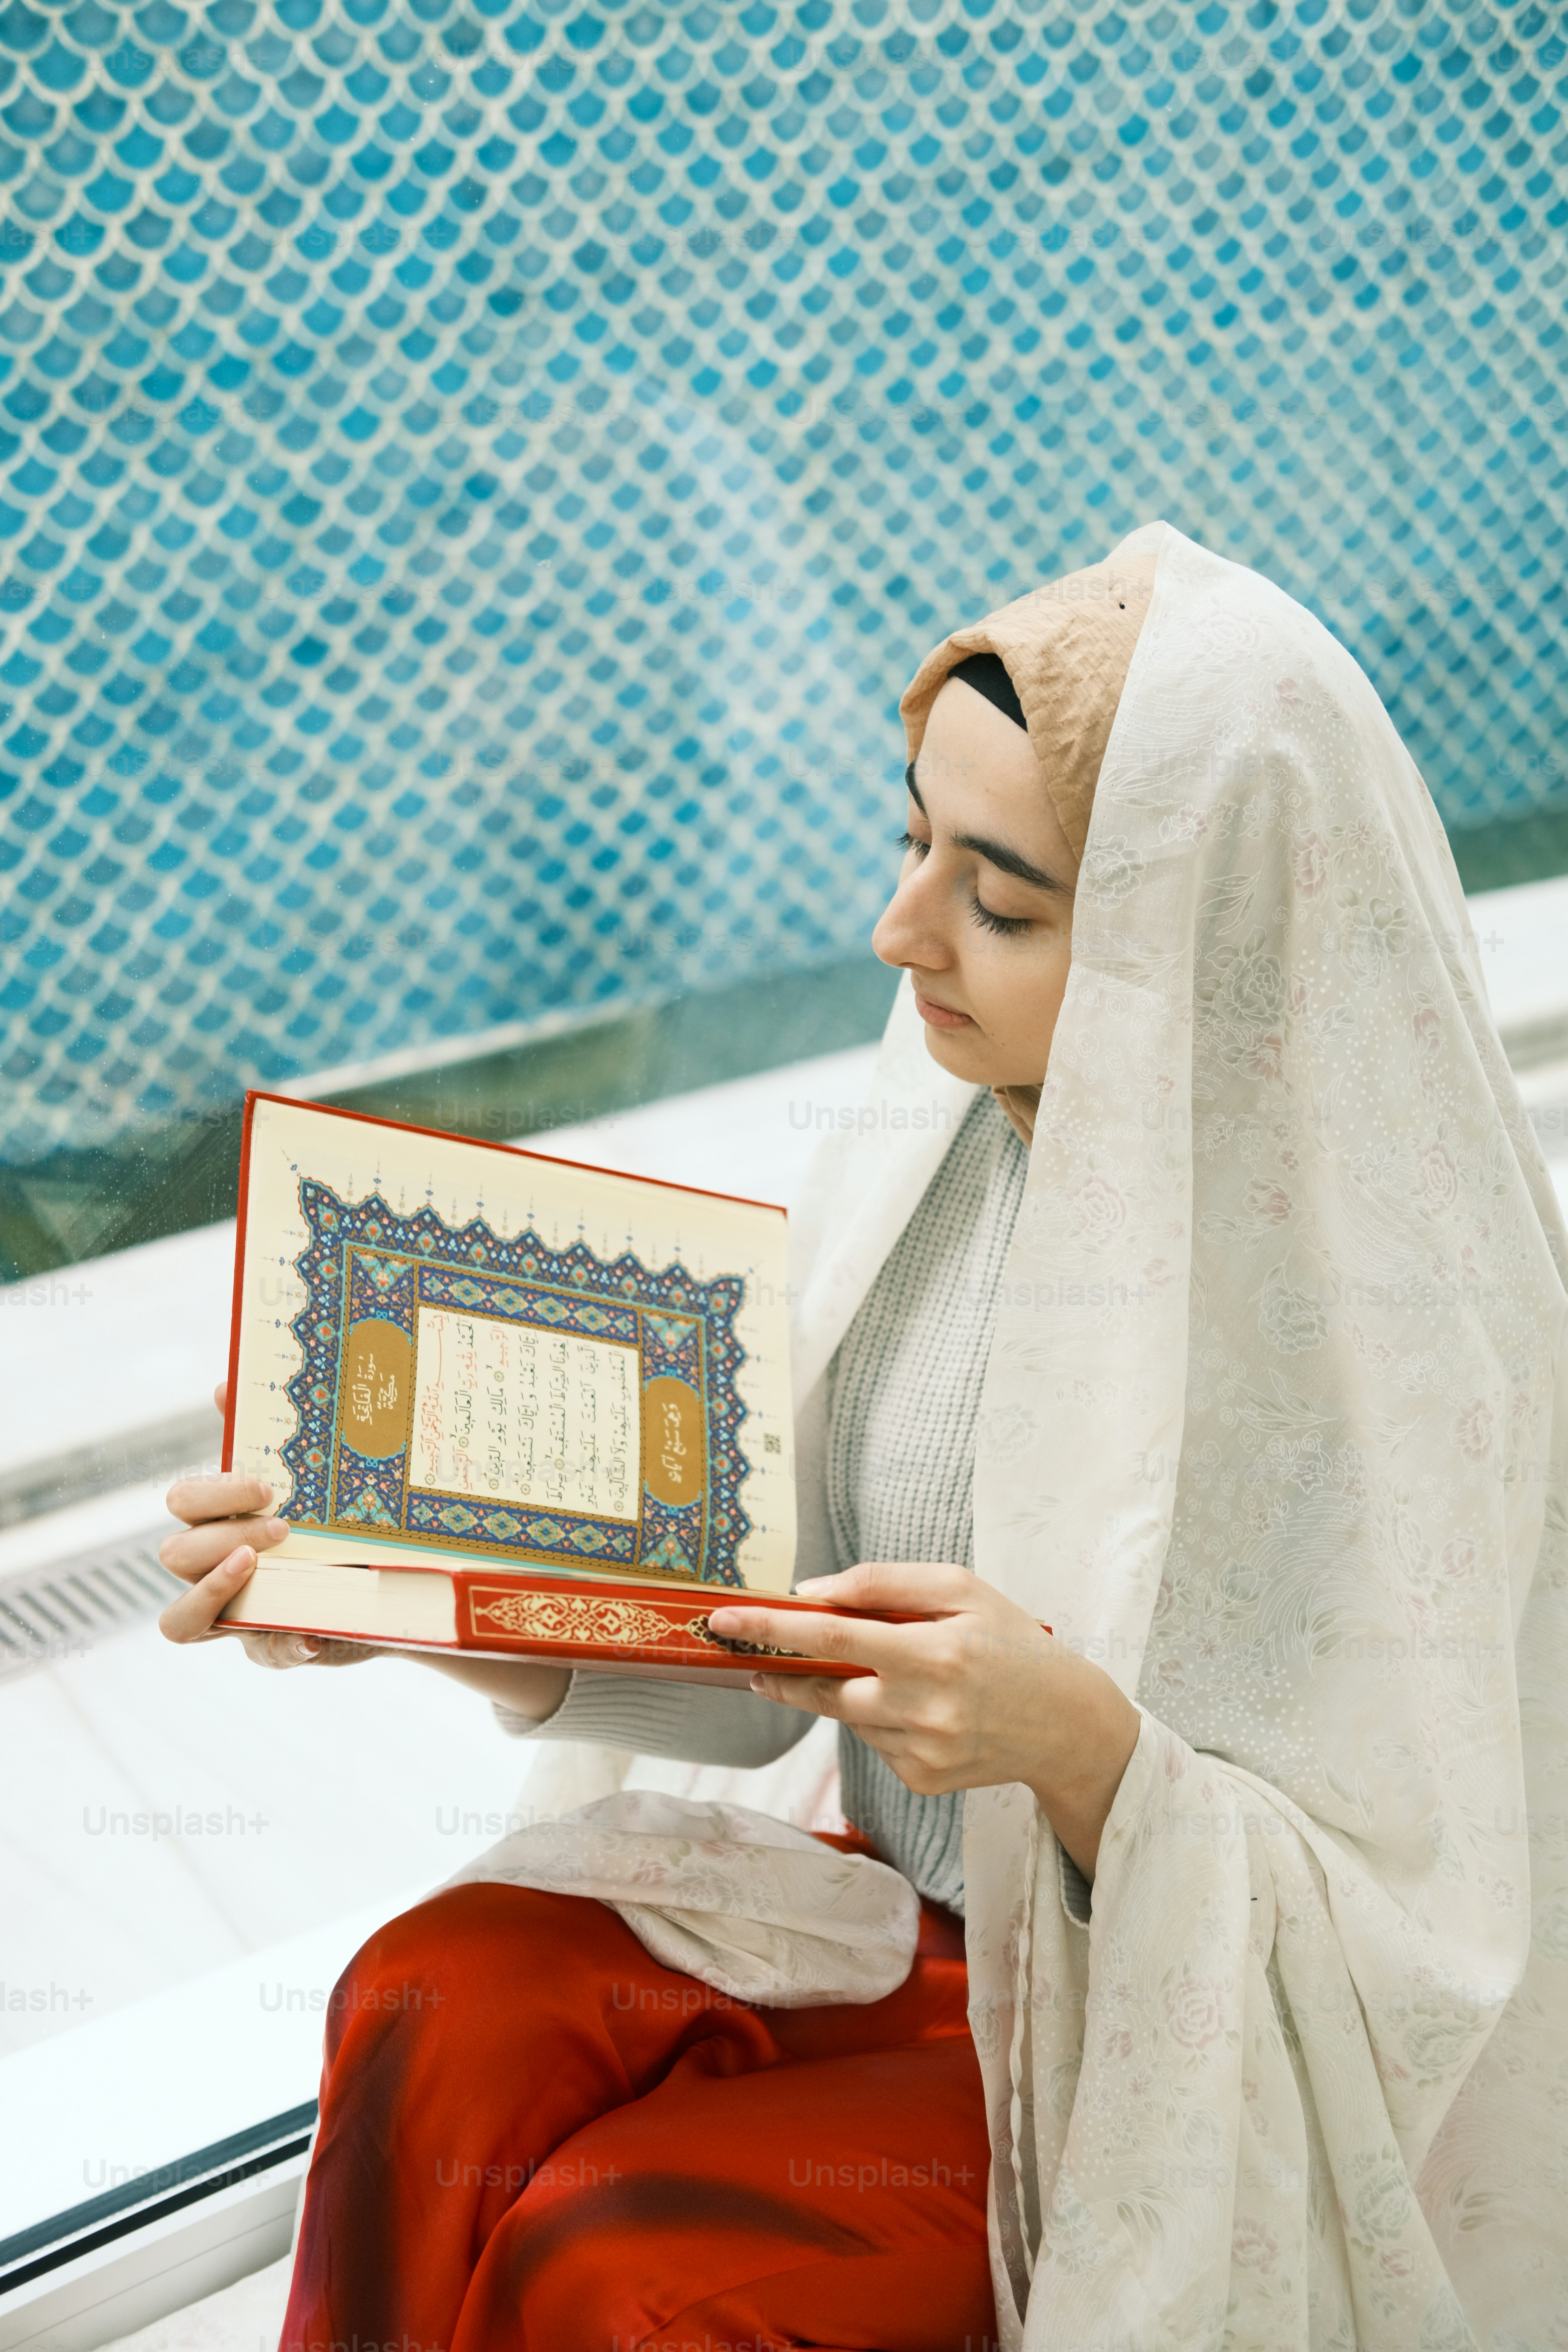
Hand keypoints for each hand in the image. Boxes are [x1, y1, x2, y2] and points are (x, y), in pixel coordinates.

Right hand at [157, 1381, 372, 1668]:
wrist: (388, 1569)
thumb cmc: (332, 1516)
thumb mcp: (309, 1479)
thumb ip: (266, 1436)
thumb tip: (224, 1386)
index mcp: (219, 1519)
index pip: (182, 1503)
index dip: (211, 1493)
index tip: (264, 1485)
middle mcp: (213, 1569)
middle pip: (174, 1554)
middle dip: (221, 1535)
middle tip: (281, 1526)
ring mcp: (235, 1615)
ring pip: (180, 1618)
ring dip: (217, 1588)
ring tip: (262, 1567)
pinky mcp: (272, 1648)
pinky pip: (262, 1655)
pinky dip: (284, 1646)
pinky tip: (311, 1637)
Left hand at [706, 1562, 1140, 1879]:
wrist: (1066, 1724)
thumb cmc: (1010, 1643)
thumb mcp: (960, 1589)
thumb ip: (883, 1584)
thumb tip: (810, 1593)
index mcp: (934, 1654)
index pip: (830, 1636)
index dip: (771, 1628)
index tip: (725, 1620)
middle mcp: (924, 1710)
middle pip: (823, 1690)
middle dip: (782, 1671)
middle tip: (754, 1654)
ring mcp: (921, 1754)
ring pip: (848, 1717)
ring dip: (845, 1690)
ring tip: (889, 1673)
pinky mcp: (921, 1783)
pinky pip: (874, 1743)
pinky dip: (880, 1719)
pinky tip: (919, 1708)